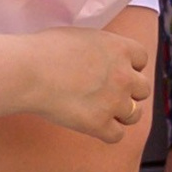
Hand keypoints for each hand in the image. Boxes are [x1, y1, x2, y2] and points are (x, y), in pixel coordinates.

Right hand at [21, 23, 151, 148]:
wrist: (29, 71)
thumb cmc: (45, 50)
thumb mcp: (82, 36)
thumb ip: (101, 47)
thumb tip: (102, 57)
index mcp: (120, 48)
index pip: (141, 59)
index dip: (130, 66)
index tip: (116, 70)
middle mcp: (124, 75)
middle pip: (143, 89)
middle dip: (128, 91)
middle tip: (109, 93)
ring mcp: (114, 101)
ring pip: (135, 115)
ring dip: (122, 114)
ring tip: (103, 111)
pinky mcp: (100, 124)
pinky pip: (117, 135)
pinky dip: (106, 132)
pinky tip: (92, 125)